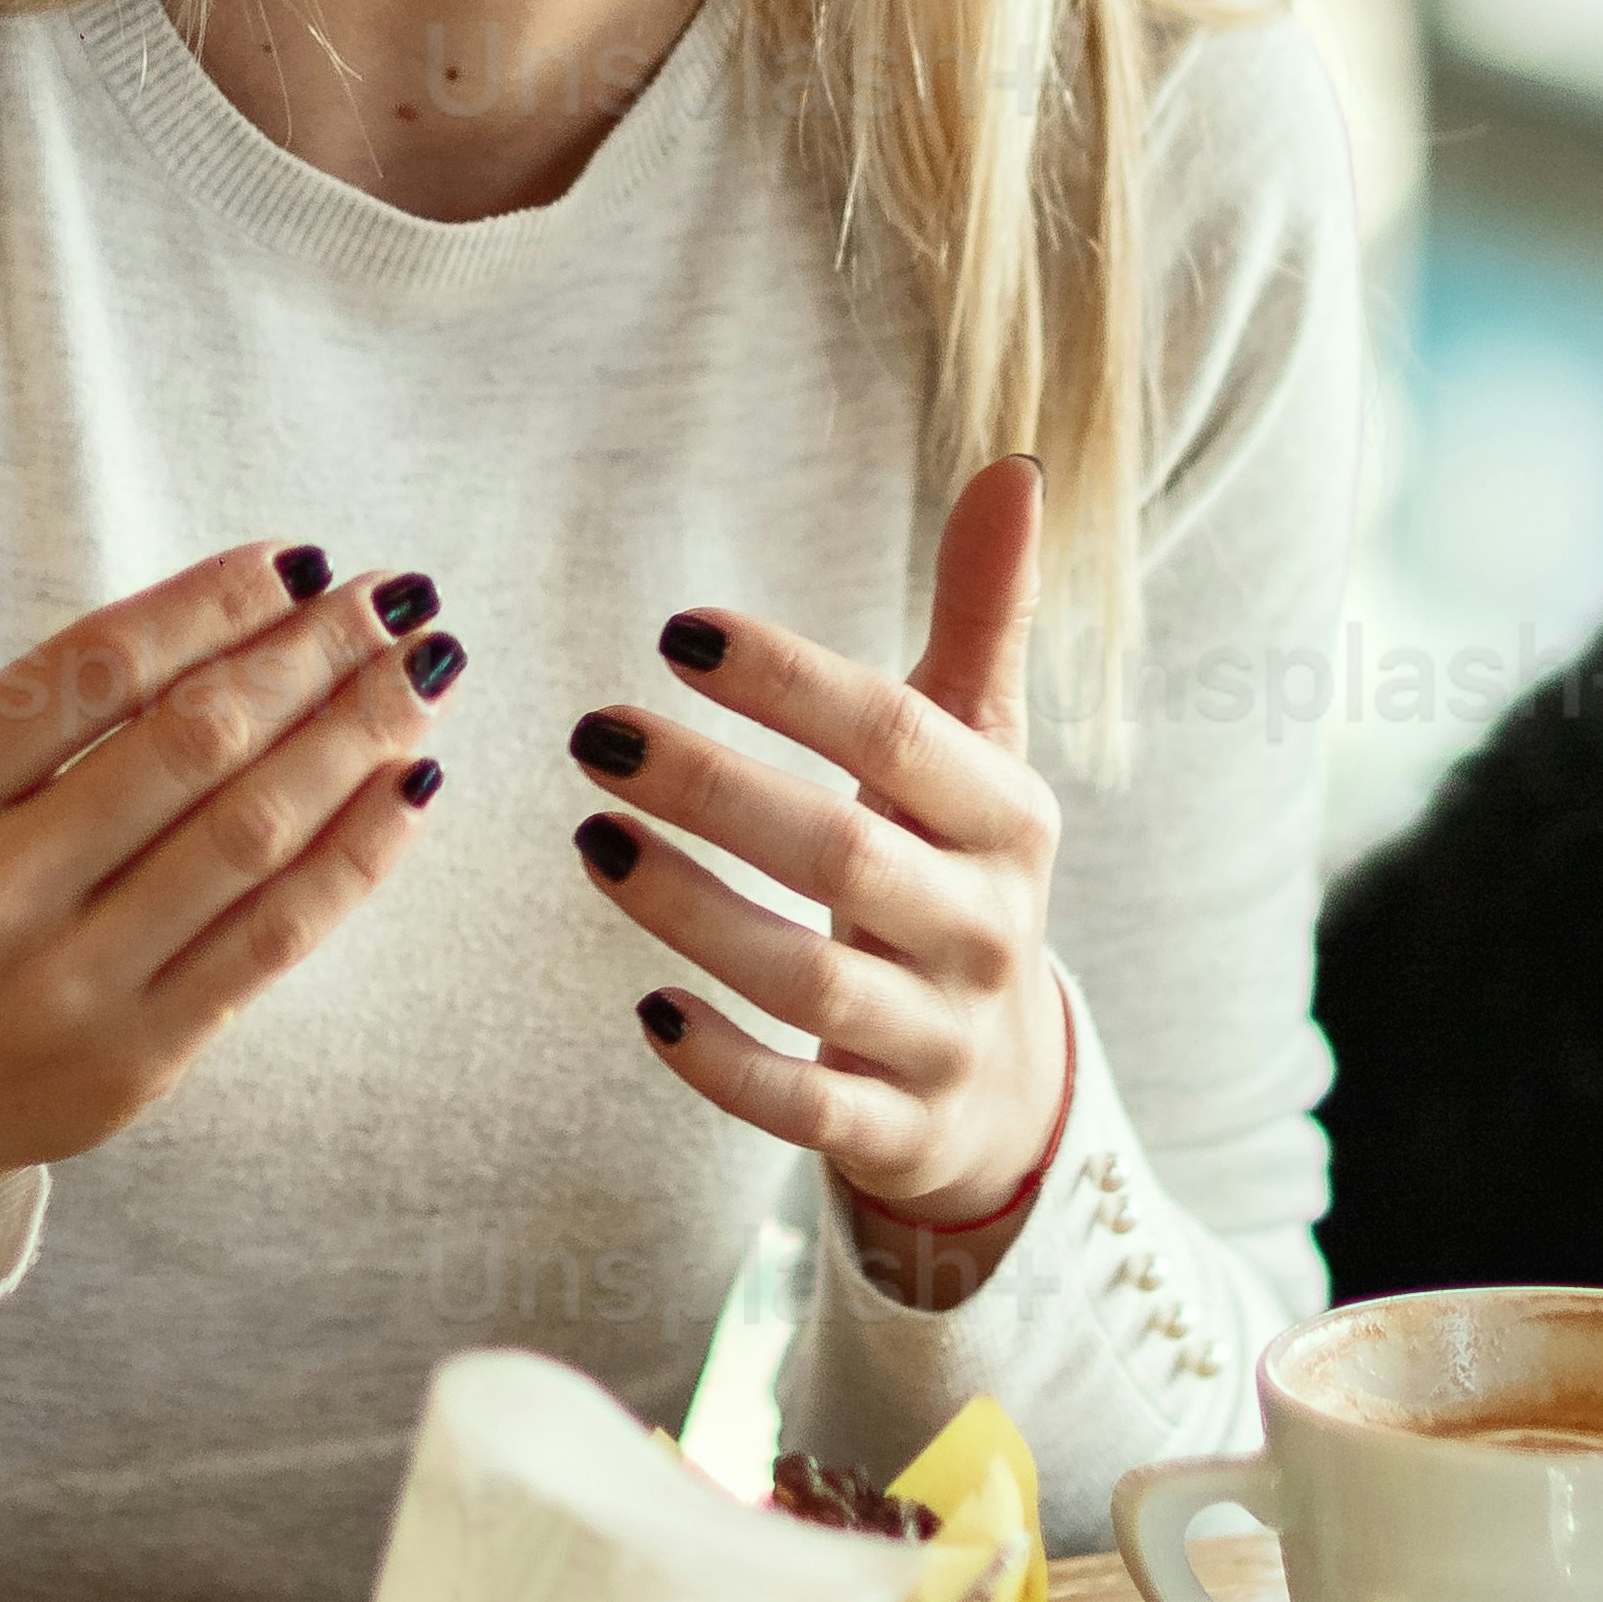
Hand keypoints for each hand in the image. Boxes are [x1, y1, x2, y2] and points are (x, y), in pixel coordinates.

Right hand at [0, 452, 455, 1293]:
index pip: (92, 673)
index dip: (210, 605)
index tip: (300, 559)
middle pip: (188, 746)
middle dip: (308, 658)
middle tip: (393, 597)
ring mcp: (68, 984)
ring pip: (246, 838)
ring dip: (354, 742)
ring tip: (424, 671)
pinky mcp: (137, 1057)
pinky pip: (273, 939)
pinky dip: (357, 856)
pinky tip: (411, 784)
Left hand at [566, 455, 1069, 1295]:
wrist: (1008, 1086)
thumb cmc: (957, 875)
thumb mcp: (980, 754)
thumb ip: (981, 619)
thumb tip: (1012, 467)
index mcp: (1012, 820)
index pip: (902, 740)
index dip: (792, 683)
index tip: (679, 631)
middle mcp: (987, 930)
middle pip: (846, 855)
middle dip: (716, 790)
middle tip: (593, 730)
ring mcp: (942, 1039)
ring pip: (813, 983)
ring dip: (693, 911)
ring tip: (590, 836)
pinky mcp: (895, 1133)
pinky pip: (808, 1108)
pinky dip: (729, 1064)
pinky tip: (646, 1007)